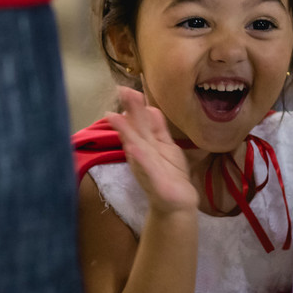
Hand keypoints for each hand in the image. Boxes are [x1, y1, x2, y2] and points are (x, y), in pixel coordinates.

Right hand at [107, 87, 198, 214]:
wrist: (177, 203)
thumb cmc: (170, 174)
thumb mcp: (166, 146)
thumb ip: (158, 128)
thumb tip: (150, 107)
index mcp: (146, 143)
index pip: (139, 121)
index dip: (134, 106)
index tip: (127, 89)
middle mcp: (142, 152)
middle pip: (135, 128)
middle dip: (130, 111)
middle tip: (122, 91)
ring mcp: (146, 166)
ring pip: (136, 145)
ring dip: (125, 131)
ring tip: (115, 116)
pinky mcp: (154, 181)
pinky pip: (146, 167)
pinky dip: (139, 157)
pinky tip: (132, 147)